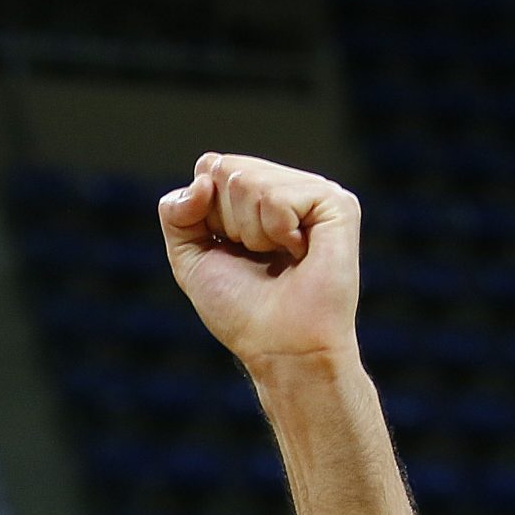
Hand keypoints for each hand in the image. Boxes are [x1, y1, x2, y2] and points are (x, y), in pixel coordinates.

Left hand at [159, 153, 360, 370]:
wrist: (280, 346)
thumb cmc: (241, 310)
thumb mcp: (190, 257)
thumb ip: (176, 212)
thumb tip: (203, 176)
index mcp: (256, 196)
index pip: (209, 168)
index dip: (204, 214)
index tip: (229, 250)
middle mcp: (286, 188)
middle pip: (224, 169)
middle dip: (227, 223)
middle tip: (257, 258)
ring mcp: (313, 193)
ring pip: (248, 181)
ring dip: (251, 233)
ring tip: (280, 258)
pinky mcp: (337, 204)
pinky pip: (278, 197)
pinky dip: (276, 232)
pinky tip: (300, 253)